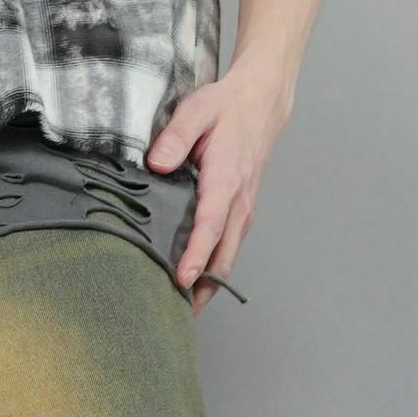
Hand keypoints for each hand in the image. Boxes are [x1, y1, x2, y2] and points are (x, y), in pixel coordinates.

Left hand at [146, 62, 292, 313]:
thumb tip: (156, 162)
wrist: (260, 104)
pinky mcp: (241, 215)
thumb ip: (176, 136)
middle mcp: (238, 202)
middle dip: (203, 288)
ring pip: (228, 258)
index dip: (196, 255)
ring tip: (184, 309)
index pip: (210, 226)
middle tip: (177, 312)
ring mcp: (242, 211)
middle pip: (223, 255)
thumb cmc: (226, 108)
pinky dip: (214, 271)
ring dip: (209, 286)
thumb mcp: (197, 110)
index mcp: (226, 179)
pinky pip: (228, 250)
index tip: (182, 278)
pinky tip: (196, 285)